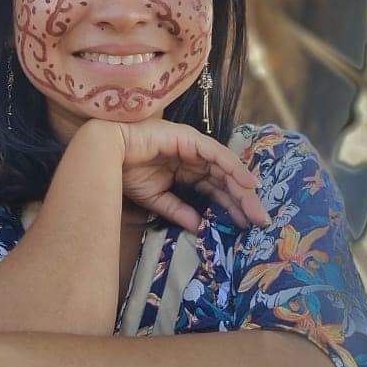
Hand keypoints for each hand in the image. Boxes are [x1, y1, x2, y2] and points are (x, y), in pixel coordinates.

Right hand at [115, 118, 269, 233]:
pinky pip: (217, 155)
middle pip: (225, 180)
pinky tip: (247, 183)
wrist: (106, 154)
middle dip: (243, 200)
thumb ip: (179, 211)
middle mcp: (194, 158)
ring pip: (225, 168)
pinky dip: (233, 167)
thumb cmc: (126, 172)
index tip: (246, 225)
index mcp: (186, 171)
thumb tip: (199, 227)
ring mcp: (193, 146)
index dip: (230, 207)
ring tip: (257, 207)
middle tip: (260, 221)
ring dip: (242, 188)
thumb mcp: (157, 199)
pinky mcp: (190, 138)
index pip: (215, 190)